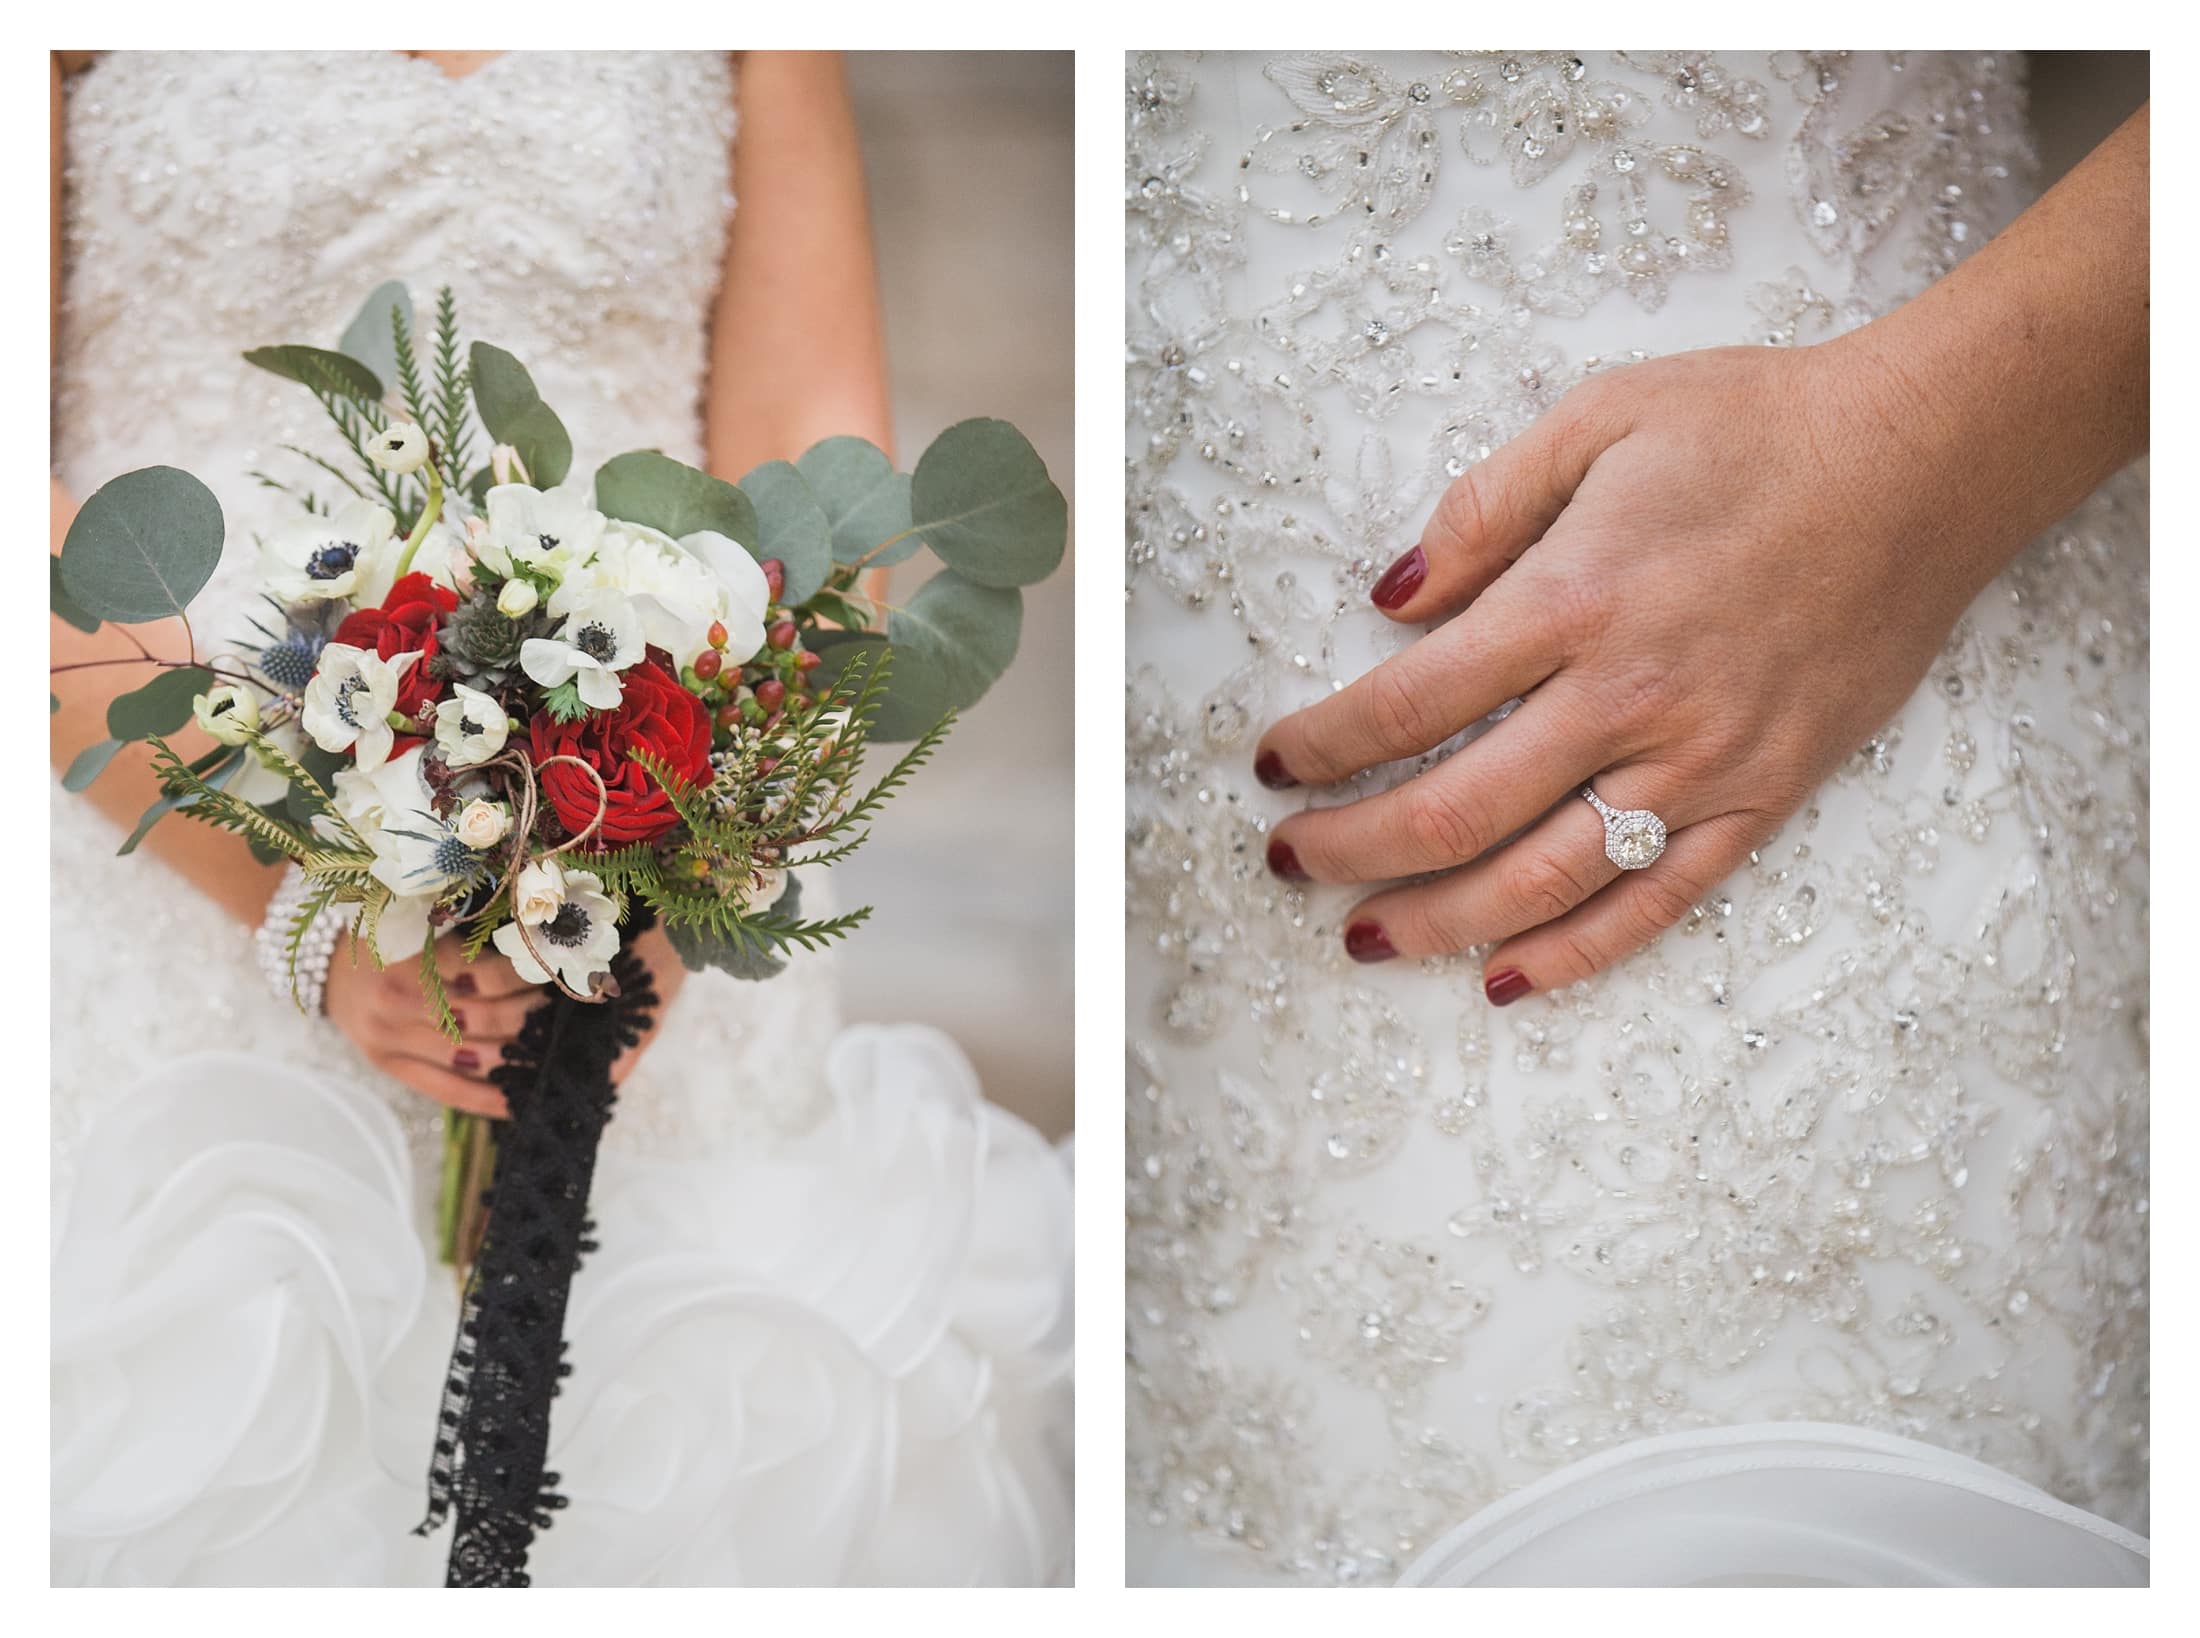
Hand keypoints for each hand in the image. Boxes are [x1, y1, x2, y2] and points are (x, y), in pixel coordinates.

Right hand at [323, 921, 687, 1114]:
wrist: (321, 960)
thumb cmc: (387, 928)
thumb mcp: (421, 915)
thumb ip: (472, 926)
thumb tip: (550, 932)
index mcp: (411, 952)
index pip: (490, 973)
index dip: (536, 976)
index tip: (571, 971)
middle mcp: (398, 998)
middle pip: (489, 1018)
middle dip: (539, 1015)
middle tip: (578, 1009)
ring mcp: (390, 1038)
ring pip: (475, 1058)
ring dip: (525, 1054)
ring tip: (561, 1045)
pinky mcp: (389, 1066)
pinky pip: (449, 1093)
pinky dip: (491, 1099)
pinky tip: (525, 1098)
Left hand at [1253, 340, 2022, 1003]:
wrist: (1926, 461)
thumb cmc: (1757, 426)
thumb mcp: (1599, 416)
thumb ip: (1483, 509)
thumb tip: (1392, 599)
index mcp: (1574, 598)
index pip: (1408, 701)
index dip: (1324, 745)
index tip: (1275, 764)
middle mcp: (1631, 697)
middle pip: (1456, 811)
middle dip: (1352, 848)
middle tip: (1289, 863)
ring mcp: (1703, 761)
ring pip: (1544, 880)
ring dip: (1437, 921)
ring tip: (1363, 939)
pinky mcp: (1765, 795)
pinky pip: (1658, 903)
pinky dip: (1576, 954)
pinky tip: (1505, 981)